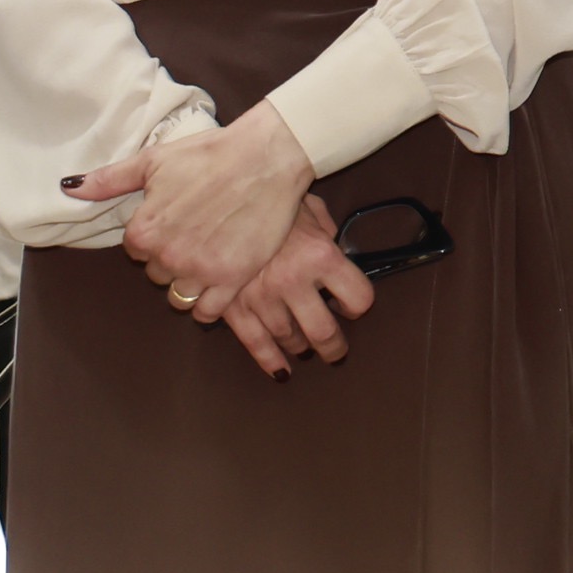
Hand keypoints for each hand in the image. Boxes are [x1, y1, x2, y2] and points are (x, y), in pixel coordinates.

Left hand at [69, 103, 315, 323]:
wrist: (267, 157)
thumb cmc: (211, 154)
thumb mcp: (154, 161)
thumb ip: (108, 181)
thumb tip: (67, 188)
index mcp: (144, 230)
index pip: (135, 250)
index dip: (156, 235)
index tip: (177, 220)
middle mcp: (168, 256)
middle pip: (158, 274)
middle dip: (173, 258)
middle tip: (198, 234)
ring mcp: (200, 270)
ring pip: (179, 296)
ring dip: (189, 281)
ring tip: (209, 256)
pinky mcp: (232, 279)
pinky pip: (207, 312)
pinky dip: (208, 303)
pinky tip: (218, 281)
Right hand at [211, 198, 378, 381]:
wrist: (215, 200)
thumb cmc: (268, 201)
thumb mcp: (308, 206)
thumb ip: (326, 228)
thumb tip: (334, 244)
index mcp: (321, 255)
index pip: (358, 297)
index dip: (358, 304)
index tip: (352, 305)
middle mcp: (294, 281)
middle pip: (324, 330)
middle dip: (334, 346)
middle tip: (336, 352)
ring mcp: (262, 297)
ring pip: (290, 338)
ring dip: (301, 347)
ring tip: (305, 348)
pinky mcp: (233, 306)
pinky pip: (255, 342)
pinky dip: (269, 360)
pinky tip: (280, 371)